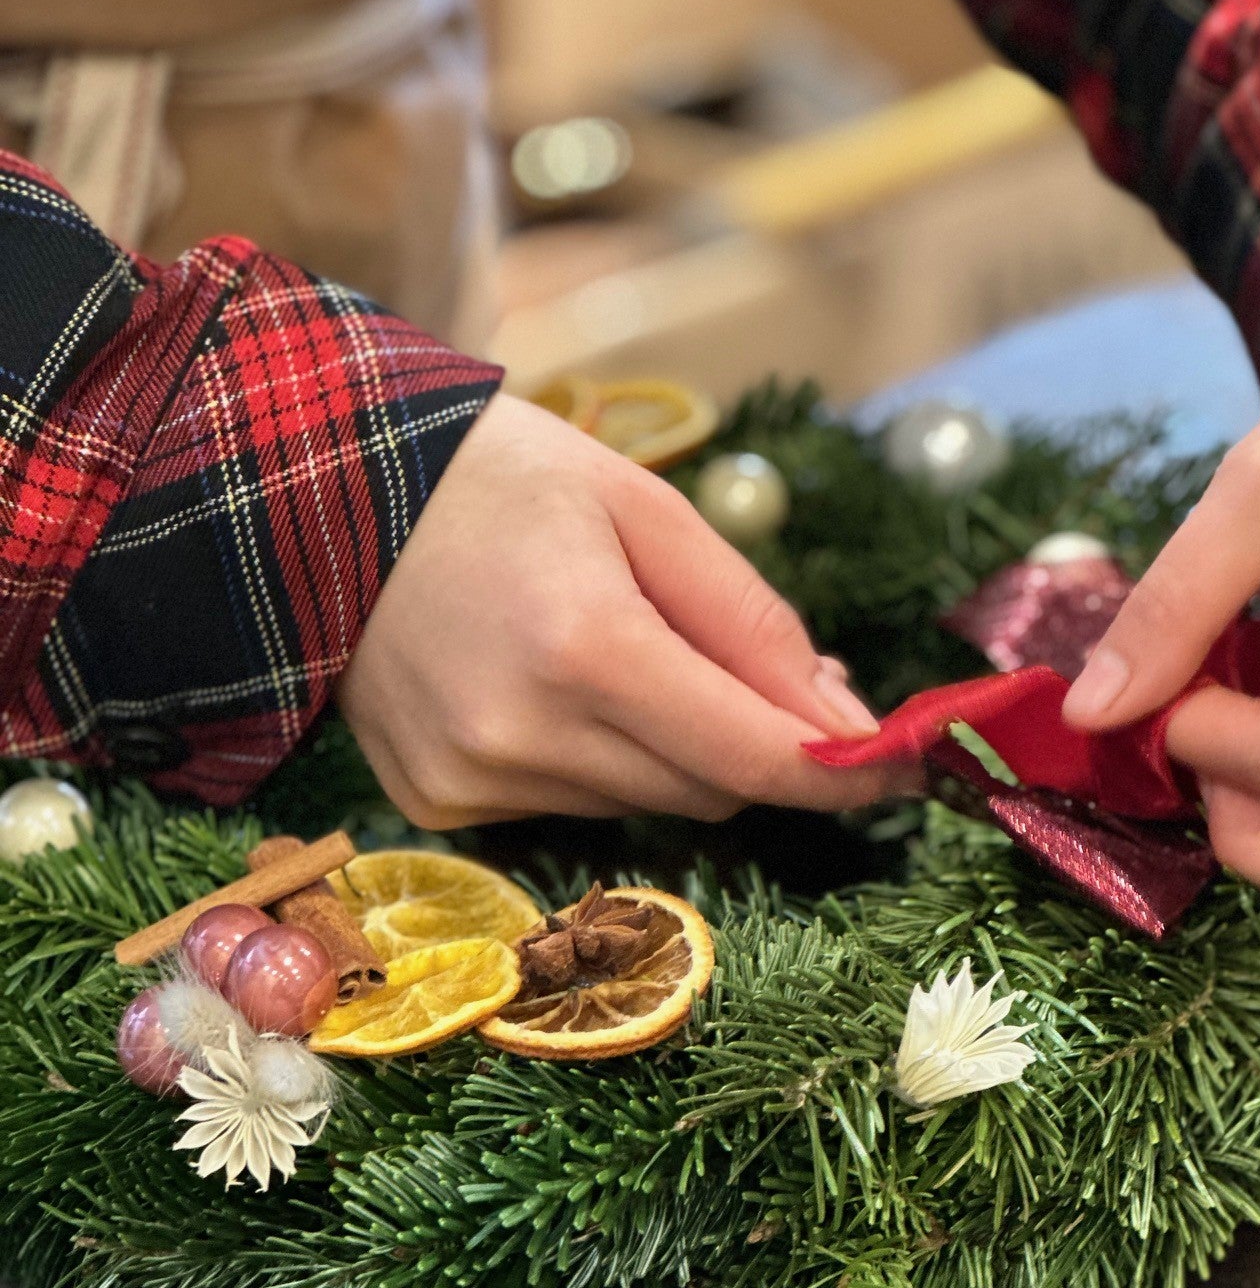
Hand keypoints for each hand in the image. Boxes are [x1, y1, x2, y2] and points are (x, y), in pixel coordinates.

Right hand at [337, 392, 888, 827]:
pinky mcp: (437, 809)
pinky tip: (547, 685)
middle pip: (710, 789)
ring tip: (621, 651)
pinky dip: (595, 761)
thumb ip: (752, 622)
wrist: (319, 495)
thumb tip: (844, 726)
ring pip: (646, 805)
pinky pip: (572, 808)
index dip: (844, 772)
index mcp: (584, 645)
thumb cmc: (500, 479)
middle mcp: (522, 736)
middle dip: (754, 740)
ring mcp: (470, 785)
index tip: (912, 764)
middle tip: (754, 668)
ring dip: (672, 748)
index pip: (753, 756)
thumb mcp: (644, 508)